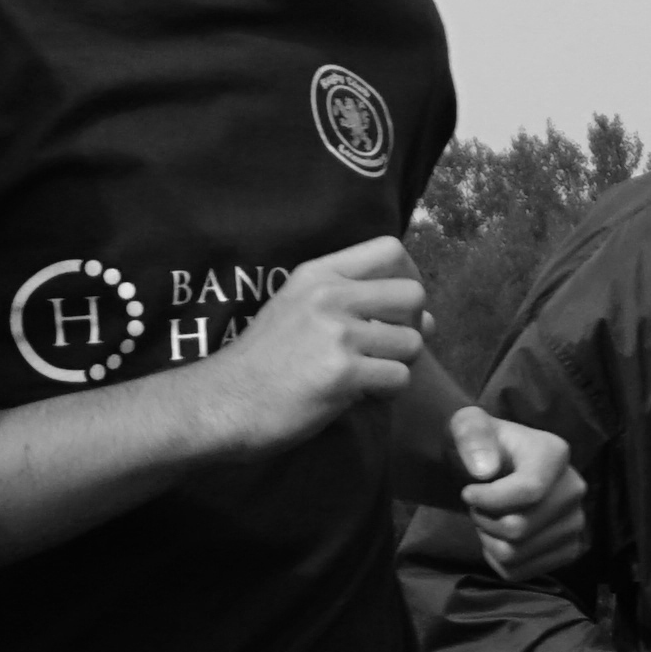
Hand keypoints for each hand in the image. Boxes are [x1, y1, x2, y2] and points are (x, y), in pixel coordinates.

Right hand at [191, 240, 426, 453]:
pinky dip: (387, 392)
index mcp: (318, 274)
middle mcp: (330, 295)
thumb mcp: (296, 307)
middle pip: (413, 294)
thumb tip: (426, 315)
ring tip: (369, 376)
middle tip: (389, 349)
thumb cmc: (262, 362)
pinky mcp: (343, 373)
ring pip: (412, 342)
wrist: (224, 402)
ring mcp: (337, 333)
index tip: (398, 307)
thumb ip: (350, 301)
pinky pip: (399, 378)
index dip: (409, 276)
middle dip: (412, 325)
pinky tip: (360, 396)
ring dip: (399, 365)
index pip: (390, 249)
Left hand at [450, 409, 587, 580]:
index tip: (467, 492)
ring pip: (515, 553)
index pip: (528, 491)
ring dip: (488, 540)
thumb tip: (484, 470)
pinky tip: (498, 537)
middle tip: (477, 506)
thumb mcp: (468, 424)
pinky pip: (519, 572)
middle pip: (519, 527)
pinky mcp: (567, 550)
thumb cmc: (480, 444)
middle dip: (484, 520)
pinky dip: (497, 559)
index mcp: (555, 454)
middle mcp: (574, 489)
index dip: (488, 499)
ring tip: (488, 519)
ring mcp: (574, 523)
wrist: (493, 465)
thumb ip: (472, 436)